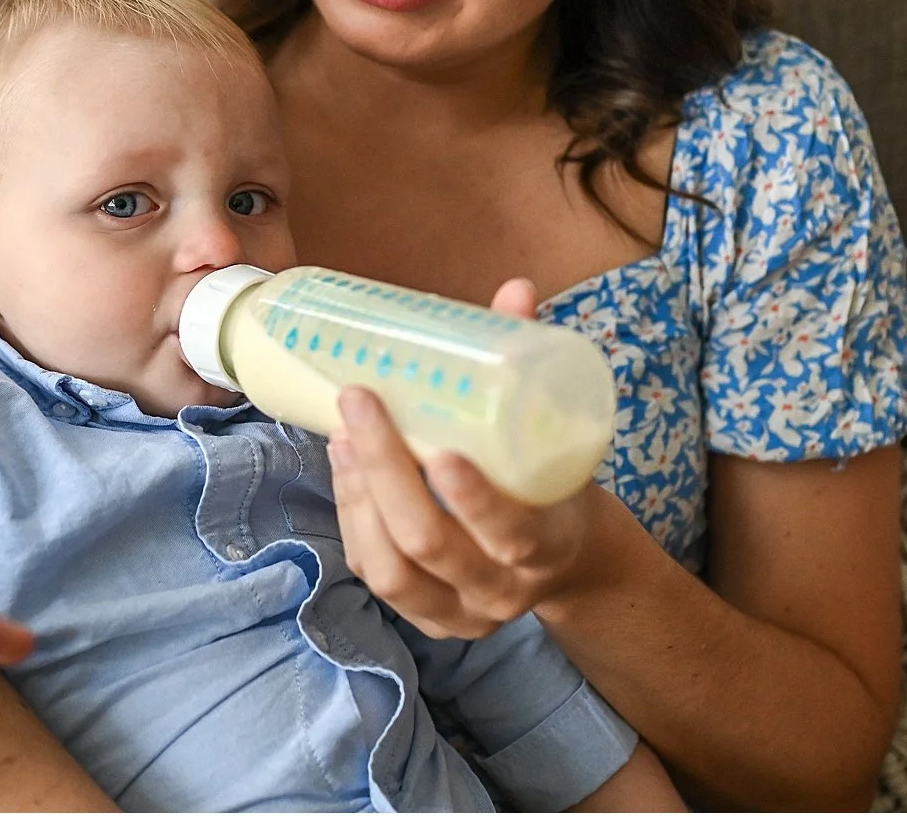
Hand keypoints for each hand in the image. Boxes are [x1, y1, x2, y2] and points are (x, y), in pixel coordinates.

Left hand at [326, 277, 608, 638]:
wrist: (564, 556)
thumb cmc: (551, 481)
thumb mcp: (555, 434)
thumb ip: (532, 364)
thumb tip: (516, 290)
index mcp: (547, 546)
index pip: (511, 532)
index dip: (473, 498)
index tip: (441, 449)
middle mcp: (501, 590)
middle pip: (430, 543)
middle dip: (385, 471)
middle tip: (359, 401)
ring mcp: (459, 613)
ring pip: (391, 567)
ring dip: (358, 494)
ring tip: (342, 433)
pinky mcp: (423, 616)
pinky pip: (375, 571)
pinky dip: (352, 516)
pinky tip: (344, 464)